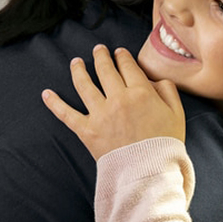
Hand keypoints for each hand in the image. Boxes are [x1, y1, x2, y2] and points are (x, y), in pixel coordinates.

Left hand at [42, 45, 185, 160]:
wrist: (150, 171)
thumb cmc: (165, 145)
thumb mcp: (176, 114)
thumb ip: (167, 91)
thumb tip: (154, 80)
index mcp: (140, 93)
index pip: (128, 66)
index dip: (122, 56)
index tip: (119, 52)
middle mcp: (118, 99)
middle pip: (106, 70)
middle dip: (101, 57)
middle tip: (98, 50)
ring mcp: (100, 114)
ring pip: (84, 84)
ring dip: (78, 70)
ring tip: (76, 62)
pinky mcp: (87, 130)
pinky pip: (67, 114)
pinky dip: (54, 103)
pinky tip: (46, 93)